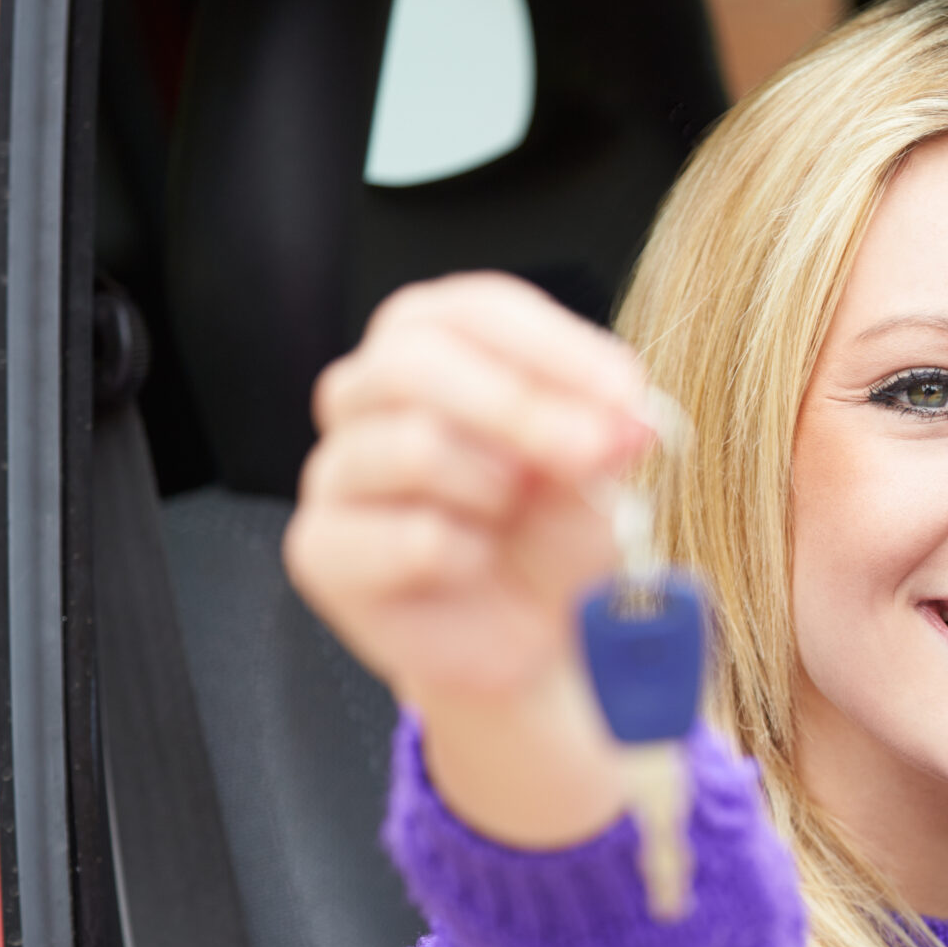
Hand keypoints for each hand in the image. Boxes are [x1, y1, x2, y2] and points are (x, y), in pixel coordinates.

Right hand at [285, 273, 653, 845]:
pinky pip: (410, 537)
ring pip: (410, 445)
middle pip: (416, 362)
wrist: (527, 636)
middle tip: (595, 451)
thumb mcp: (596, 472)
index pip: (474, 310)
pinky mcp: (321, 549)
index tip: (626, 389)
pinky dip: (470, 556)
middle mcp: (365, 393)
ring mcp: (334, 470)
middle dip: (521, 406)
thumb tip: (625, 411)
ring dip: (496, 488)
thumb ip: (602, 431)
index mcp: (432, 344)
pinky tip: (475, 566)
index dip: (552, 345)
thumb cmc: (552, 533)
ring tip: (514, 518)